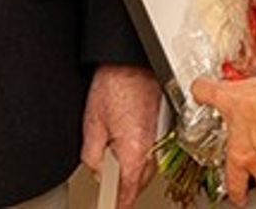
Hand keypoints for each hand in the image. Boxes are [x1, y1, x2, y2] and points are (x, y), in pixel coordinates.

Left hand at [79, 63, 160, 205]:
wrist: (131, 62)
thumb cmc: (115, 85)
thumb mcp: (92, 124)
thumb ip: (92, 156)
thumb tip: (97, 172)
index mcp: (135, 151)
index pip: (128, 191)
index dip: (118, 203)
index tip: (112, 207)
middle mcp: (153, 148)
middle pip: (139, 181)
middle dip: (123, 184)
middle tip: (106, 180)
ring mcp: (161, 138)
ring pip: (147, 167)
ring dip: (132, 168)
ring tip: (113, 150)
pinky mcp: (163, 129)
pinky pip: (152, 152)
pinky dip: (139, 154)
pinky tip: (126, 141)